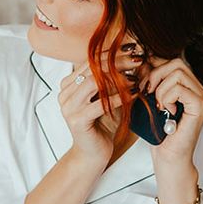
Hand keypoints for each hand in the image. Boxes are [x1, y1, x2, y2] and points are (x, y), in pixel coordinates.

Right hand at [59, 46, 145, 163]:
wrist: (93, 154)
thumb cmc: (102, 125)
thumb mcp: (108, 98)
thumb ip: (114, 80)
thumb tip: (134, 58)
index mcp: (68, 84)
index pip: (89, 61)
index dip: (111, 53)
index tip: (132, 49)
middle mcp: (64, 94)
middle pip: (92, 69)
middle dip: (117, 62)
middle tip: (137, 58)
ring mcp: (68, 107)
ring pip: (93, 83)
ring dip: (117, 78)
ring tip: (136, 75)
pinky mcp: (77, 120)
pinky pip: (99, 104)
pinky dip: (119, 97)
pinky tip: (134, 93)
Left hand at [145, 56, 202, 167]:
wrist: (168, 157)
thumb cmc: (158, 132)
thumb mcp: (150, 101)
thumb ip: (149, 82)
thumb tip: (141, 61)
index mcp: (187, 85)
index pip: (171, 61)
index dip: (153, 68)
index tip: (142, 85)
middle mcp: (198, 88)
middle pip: (176, 62)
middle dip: (155, 75)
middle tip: (147, 93)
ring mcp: (201, 97)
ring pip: (178, 72)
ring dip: (160, 89)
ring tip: (158, 105)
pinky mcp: (200, 107)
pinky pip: (179, 89)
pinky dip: (166, 98)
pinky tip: (166, 111)